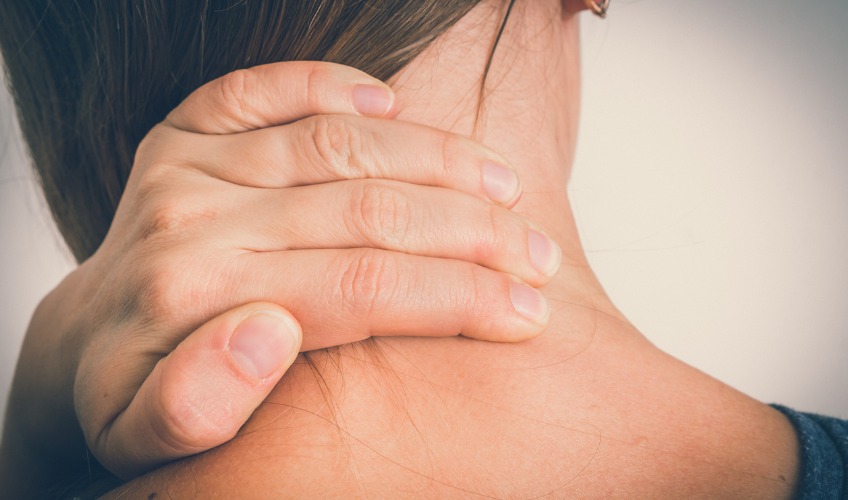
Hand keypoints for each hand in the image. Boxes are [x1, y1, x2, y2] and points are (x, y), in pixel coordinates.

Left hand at [2, 61, 561, 488]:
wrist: (89, 343)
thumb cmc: (138, 394)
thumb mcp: (153, 431)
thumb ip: (199, 401)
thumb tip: (267, 328)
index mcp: (195, 296)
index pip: (360, 286)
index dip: (458, 298)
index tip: (527, 310)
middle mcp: (192, 216)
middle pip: (367, 210)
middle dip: (473, 233)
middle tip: (540, 253)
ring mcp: (191, 163)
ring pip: (341, 143)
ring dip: (438, 158)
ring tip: (506, 186)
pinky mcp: (187, 129)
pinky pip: (268, 86)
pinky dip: (336, 85)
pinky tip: (395, 103)